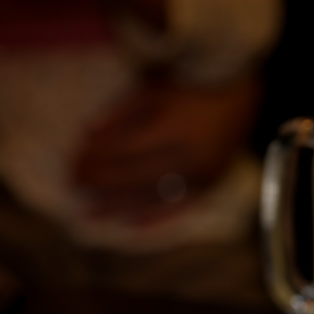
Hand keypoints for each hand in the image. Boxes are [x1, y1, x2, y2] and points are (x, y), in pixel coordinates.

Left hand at [71, 74, 260, 225]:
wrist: (241, 99)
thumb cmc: (192, 90)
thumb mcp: (155, 92)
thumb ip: (122, 112)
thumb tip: (87, 134)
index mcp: (174, 129)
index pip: (124, 150)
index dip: (97, 158)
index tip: (72, 162)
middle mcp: (188, 157)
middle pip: (134, 175)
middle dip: (100, 182)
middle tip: (73, 185)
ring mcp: (201, 176)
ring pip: (152, 195)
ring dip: (117, 205)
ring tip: (89, 212)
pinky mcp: (209, 187)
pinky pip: (178, 208)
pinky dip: (152, 217)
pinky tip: (128, 224)